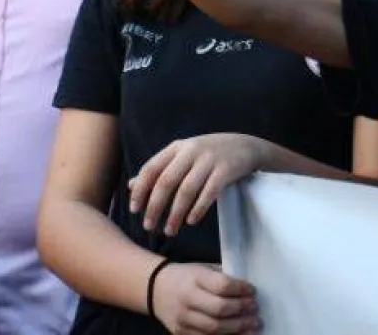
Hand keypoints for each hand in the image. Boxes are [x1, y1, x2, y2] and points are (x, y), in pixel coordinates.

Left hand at [131, 135, 267, 236]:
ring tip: (170, 230)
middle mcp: (191, 151)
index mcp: (177, 148)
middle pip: (166, 182)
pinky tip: (191, 221)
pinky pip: (209, 193)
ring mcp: (210, 159)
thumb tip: (131, 185)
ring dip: (176, 214)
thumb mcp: (183, 156)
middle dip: (155, 207)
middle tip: (149, 227)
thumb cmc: (208, 154)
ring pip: (186, 190)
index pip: (151, 169)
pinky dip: (198, 209)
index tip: (134, 210)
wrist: (246, 146)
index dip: (140, 190)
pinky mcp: (226, 169)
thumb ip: (159, 169)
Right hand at [149, 262, 257, 333]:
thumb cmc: (187, 277)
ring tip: (253, 324)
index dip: (241, 289)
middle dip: (241, 310)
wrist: (156, 289)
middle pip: (219, 309)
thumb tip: (248, 289)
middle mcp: (187, 299)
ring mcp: (182, 319)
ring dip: (237, 327)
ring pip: (213, 328)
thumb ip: (223, 277)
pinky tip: (239, 333)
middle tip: (255, 308)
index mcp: (195, 278)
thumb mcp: (204, 269)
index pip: (222, 286)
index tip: (252, 290)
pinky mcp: (180, 333)